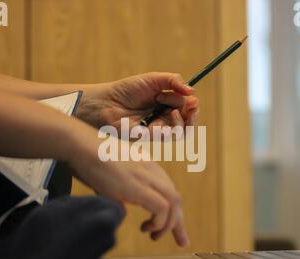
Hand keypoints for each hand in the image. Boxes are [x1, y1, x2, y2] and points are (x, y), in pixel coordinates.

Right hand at [67, 130, 189, 247]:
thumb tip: (123, 210)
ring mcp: (145, 176)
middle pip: (175, 198)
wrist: (79, 145)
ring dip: (169, 224)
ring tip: (154, 235)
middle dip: (179, 223)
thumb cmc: (88, 158)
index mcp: (146, 166)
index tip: (174, 227)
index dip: (173, 211)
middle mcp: (150, 170)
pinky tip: (146, 227)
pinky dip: (158, 221)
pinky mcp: (137, 186)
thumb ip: (120, 192)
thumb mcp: (110, 176)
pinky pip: (161, 207)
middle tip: (181, 241)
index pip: (168, 191)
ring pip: (173, 202)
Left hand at [76, 72, 199, 132]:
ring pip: (180, 133)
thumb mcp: (153, 79)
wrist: (106, 102)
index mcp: (167, 103)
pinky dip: (165, 129)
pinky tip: (158, 121)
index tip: (193, 99)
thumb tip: (193, 91)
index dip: (193, 105)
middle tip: (192, 107)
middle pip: (188, 122)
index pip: (187, 107)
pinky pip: (164, 137)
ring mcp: (157, 129)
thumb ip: (173, 81)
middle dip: (193, 116)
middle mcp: (164, 117)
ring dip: (181, 123)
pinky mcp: (148, 138)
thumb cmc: (127, 90)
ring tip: (173, 112)